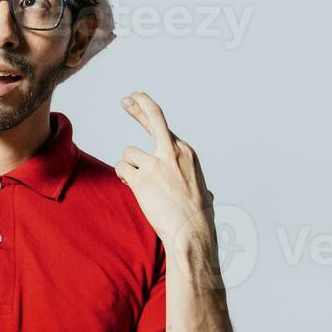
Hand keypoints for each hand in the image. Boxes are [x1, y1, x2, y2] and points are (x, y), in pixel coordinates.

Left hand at [114, 91, 215, 253]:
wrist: (191, 232)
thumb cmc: (198, 217)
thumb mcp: (203, 192)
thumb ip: (198, 187)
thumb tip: (209, 195)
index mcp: (186, 153)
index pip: (162, 125)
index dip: (146, 111)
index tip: (136, 100)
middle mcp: (172, 152)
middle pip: (152, 117)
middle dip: (138, 106)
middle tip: (126, 99)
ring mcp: (155, 164)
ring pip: (129, 152)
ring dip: (130, 167)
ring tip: (141, 184)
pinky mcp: (141, 178)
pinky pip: (122, 168)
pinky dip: (124, 176)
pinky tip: (133, 187)